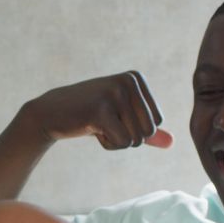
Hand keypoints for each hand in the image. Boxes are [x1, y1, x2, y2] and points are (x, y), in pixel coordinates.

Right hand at [20, 71, 173, 149]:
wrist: (51, 113)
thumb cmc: (88, 116)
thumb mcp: (121, 120)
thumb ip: (146, 130)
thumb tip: (172, 143)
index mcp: (136, 78)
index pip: (156, 121)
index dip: (135, 129)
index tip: (113, 117)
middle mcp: (129, 81)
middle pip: (148, 131)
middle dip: (127, 137)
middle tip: (105, 124)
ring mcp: (114, 93)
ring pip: (136, 139)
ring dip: (116, 141)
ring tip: (97, 125)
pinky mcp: (101, 109)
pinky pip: (122, 142)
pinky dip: (108, 144)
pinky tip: (91, 129)